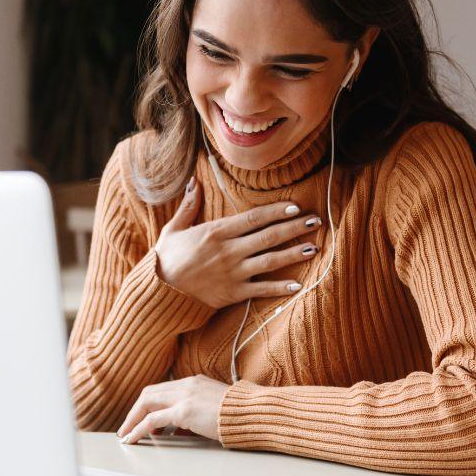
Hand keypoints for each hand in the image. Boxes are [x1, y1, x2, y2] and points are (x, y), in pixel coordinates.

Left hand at [117, 375, 229, 443]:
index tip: (142, 417)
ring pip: (146, 403)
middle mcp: (186, 385)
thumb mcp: (214, 408)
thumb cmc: (238, 414)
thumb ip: (196, 414)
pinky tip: (132, 438)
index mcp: (194, 382)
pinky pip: (152, 420)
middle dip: (135, 410)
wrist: (251, 413)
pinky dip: (138, 429)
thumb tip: (182, 430)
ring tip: (126, 435)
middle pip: (150, 393)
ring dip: (132, 420)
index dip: (149, 403)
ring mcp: (184, 397)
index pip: (162, 389)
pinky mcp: (184, 411)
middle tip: (127, 426)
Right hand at [154, 176, 323, 308]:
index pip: (253, 218)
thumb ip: (188, 205)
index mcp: (216, 231)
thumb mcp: (174, 228)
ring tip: (314, 247)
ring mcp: (233, 273)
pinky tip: (298, 285)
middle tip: (316, 221)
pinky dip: (280, 288)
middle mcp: (228, 251)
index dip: (276, 211)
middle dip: (294, 227)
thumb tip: (194, 181)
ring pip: (270, 261)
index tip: (295, 206)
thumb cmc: (167, 258)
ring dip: (294, 253)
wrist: (159, 291)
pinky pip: (261, 290)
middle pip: (268, 236)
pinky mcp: (233, 294)